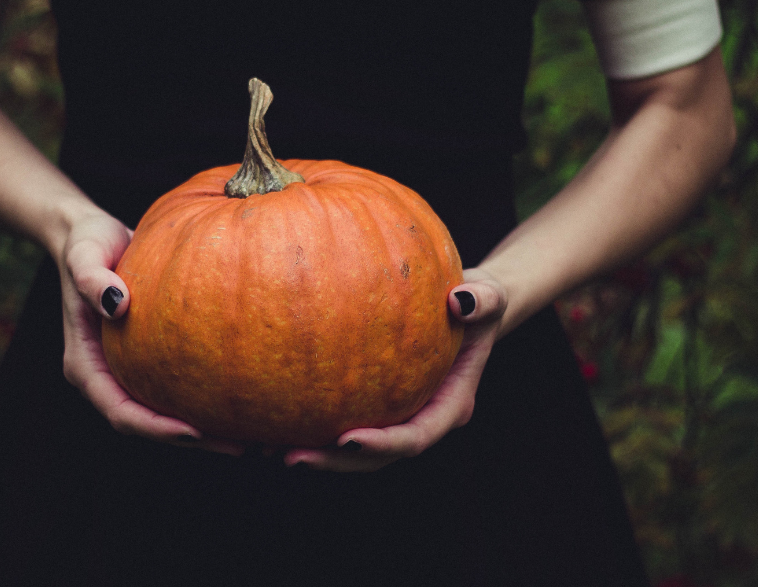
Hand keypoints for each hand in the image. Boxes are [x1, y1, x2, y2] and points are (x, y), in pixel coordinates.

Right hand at [58, 210, 243, 455]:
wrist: (94, 236)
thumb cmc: (86, 243)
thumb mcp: (84, 255)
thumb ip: (92, 278)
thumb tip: (117, 304)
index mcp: (86, 367)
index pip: (121, 412)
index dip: (155, 428)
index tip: (194, 432)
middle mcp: (108, 377)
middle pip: (149, 425)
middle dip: (193, 440)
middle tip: (242, 446)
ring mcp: (130, 371)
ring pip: (168, 413)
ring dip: (208, 429)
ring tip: (256, 434)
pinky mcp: (151, 360)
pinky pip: (181, 388)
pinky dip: (209, 398)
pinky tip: (249, 396)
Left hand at [282, 268, 506, 471]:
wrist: (464, 308)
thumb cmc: (476, 300)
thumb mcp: (489, 294)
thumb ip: (483, 300)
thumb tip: (460, 301)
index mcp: (450, 405)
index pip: (416, 437)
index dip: (383, 446)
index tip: (347, 440)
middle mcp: (420, 418)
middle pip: (377, 458)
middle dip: (335, 463)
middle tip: (292, 458)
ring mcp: (395, 415)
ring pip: (353, 450)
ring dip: (315, 454)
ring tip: (268, 449)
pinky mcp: (372, 404)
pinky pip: (339, 419)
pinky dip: (308, 424)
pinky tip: (269, 419)